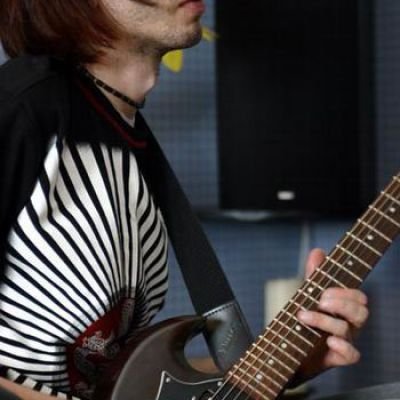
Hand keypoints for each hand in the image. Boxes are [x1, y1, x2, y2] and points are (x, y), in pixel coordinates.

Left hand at [294, 248, 368, 381]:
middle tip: (320, 302)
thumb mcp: (308, 294)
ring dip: (324, 321)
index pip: (359, 298)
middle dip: (341, 304)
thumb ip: (314, 275)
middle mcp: (348, 324)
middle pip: (361, 313)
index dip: (346, 293)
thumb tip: (318, 251)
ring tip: (303, 316)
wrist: (290, 349)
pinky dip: (344, 348)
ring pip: (348, 330)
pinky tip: (330, 340)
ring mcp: (343, 341)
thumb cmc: (305, 320)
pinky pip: (352, 356)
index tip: (325, 291)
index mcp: (344, 308)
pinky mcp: (335, 358)